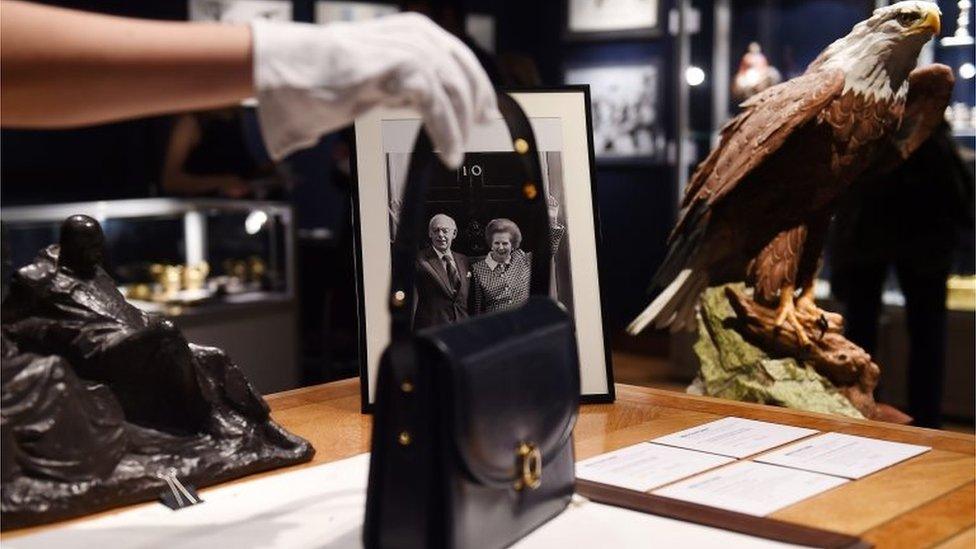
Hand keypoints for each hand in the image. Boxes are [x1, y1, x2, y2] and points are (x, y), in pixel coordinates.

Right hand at [251, 13, 496, 167]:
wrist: (285, 73)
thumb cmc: (321, 77)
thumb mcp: (378, 76)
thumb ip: (408, 83)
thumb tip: (435, 106)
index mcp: (413, 30)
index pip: (461, 58)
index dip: (479, 87)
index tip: (486, 114)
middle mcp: (414, 33)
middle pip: (464, 73)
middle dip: (474, 108)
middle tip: (474, 136)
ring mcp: (406, 48)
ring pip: (453, 91)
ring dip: (459, 127)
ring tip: (455, 151)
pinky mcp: (396, 68)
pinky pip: (436, 105)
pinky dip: (447, 132)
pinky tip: (447, 152)